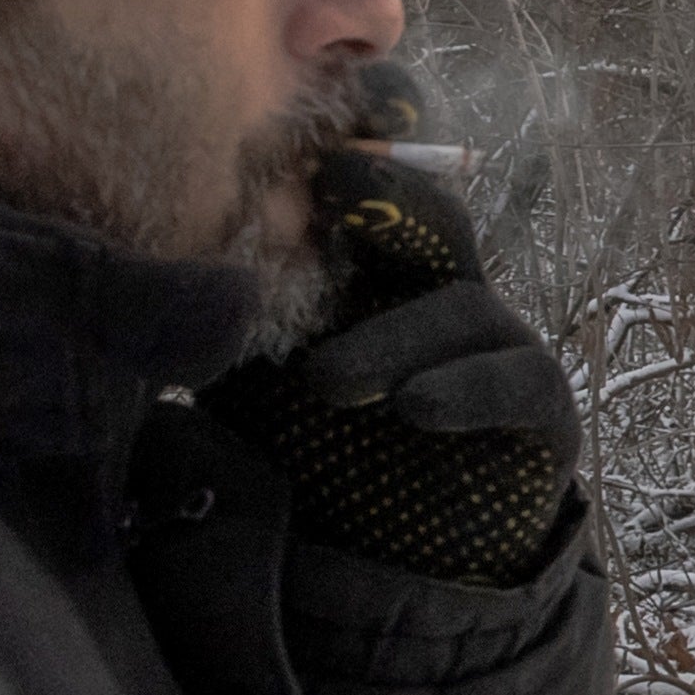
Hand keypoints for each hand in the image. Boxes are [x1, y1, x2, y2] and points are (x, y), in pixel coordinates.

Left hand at [232, 151, 578, 582]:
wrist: (377, 568)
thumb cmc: (308, 455)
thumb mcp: (246, 380)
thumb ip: (223, 323)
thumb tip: (155, 268)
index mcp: (368, 265)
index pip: (377, 179)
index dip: (362, 135)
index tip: (309, 126)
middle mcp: (437, 286)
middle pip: (431, 214)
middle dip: (390, 191)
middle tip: (337, 184)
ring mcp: (494, 342)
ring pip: (460, 303)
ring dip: (392, 338)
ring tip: (331, 385)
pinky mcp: (538, 405)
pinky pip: (515, 377)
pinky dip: (466, 387)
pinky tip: (417, 408)